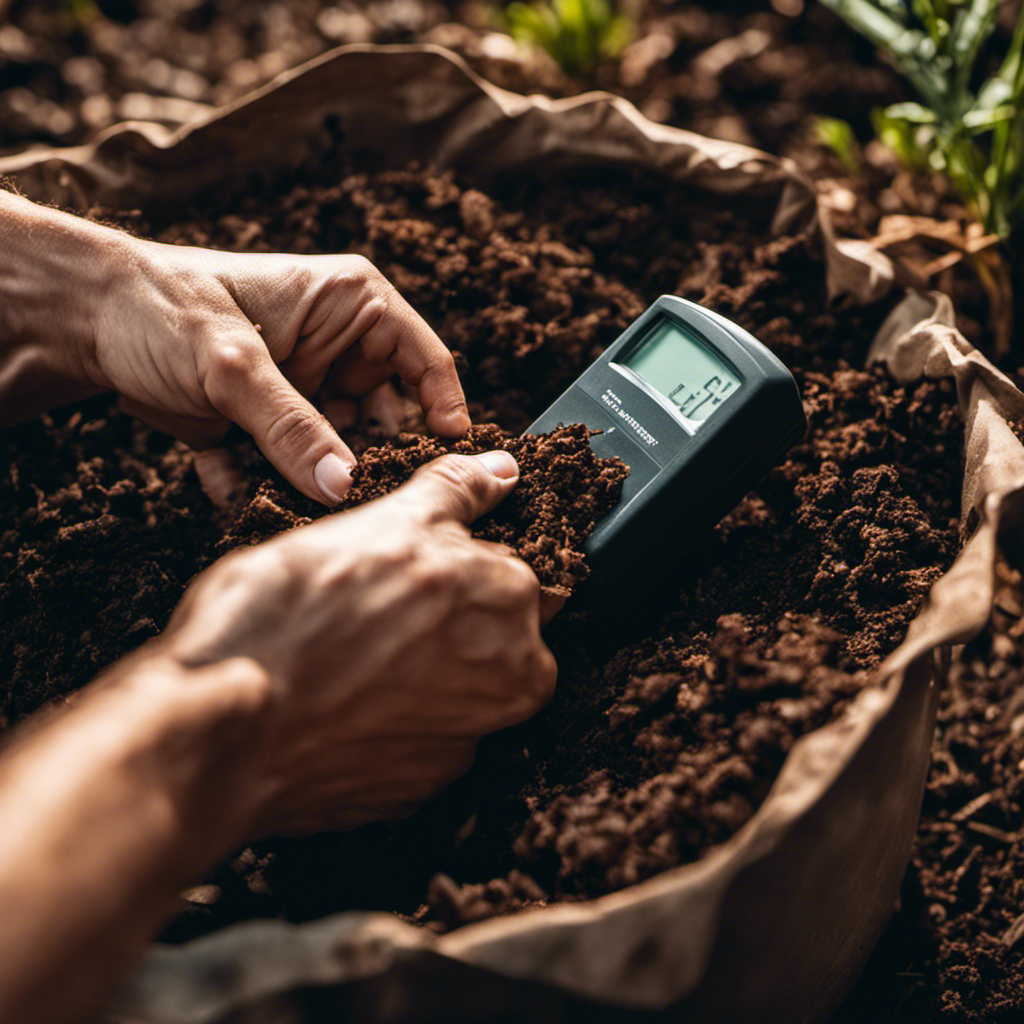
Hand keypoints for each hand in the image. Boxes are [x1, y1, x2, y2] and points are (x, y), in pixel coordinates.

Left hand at [0, 192, 468, 504]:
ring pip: (336, 453)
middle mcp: (339, 351)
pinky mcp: (270, 425)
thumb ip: (291, 427)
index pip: (424, 361)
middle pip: (387, 419)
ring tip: (290, 503)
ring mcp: (306, 391)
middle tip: (358, 501)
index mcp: (352, 307)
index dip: (443, 410)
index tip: (448, 461)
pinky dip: (264, 485)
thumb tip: (344, 489)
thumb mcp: (232, 365)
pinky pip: (288, 468)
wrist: (85, 322)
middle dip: (369, 461)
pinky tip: (234, 489)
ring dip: (312, 481)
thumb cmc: (163, 309)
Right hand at [157, 450, 555, 835]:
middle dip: (450, 618)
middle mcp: (509, 681)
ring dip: (419, 669)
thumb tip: (502, 471)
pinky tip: (340, 700)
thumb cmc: (294, 614)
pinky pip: (418, 740)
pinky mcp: (420, 791)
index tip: (420, 569)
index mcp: (511, 603)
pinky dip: (390, 720)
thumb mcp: (380, 522)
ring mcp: (465, 743)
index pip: (518, 572)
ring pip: (457, 688)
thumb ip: (455, 494)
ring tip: (348, 651)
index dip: (465, 564)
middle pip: (497, 635)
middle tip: (376, 606)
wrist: (224, 729)